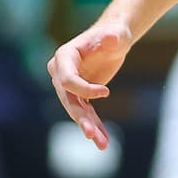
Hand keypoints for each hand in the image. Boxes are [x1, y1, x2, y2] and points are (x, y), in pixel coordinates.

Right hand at [48, 19, 134, 148]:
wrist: (114, 40)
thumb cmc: (114, 33)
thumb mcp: (116, 34)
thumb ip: (113, 37)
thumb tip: (111, 38)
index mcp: (64, 56)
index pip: (67, 80)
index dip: (84, 89)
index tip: (106, 92)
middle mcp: (60, 72)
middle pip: (68, 99)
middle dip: (81, 117)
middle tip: (91, 133)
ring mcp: (68, 85)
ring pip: (76, 110)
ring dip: (89, 127)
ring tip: (102, 143)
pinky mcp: (79, 95)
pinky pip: (85, 113)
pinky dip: (95, 126)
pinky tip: (104, 141)